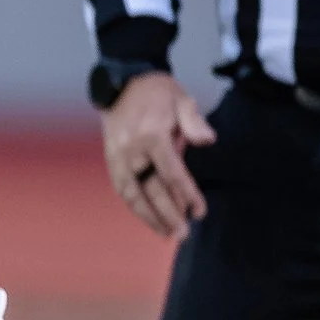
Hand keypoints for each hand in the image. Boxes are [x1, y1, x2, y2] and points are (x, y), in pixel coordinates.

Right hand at [102, 71, 213, 237]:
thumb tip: (207, 140)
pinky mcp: (111, 161)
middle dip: (167, 215)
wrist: (122, 84)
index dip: (187, 195)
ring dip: (148, 217)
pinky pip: (123, 189)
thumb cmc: (157, 93)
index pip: (171, 174)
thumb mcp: (182, 99)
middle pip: (150, 191)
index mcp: (151, 136)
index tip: (200, 212)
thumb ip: (194, 121)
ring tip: (164, 233)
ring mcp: (118, 158)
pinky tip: (147, 217)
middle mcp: (132, 151)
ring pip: (132, 195)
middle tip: (181, 234)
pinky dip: (135, 206)